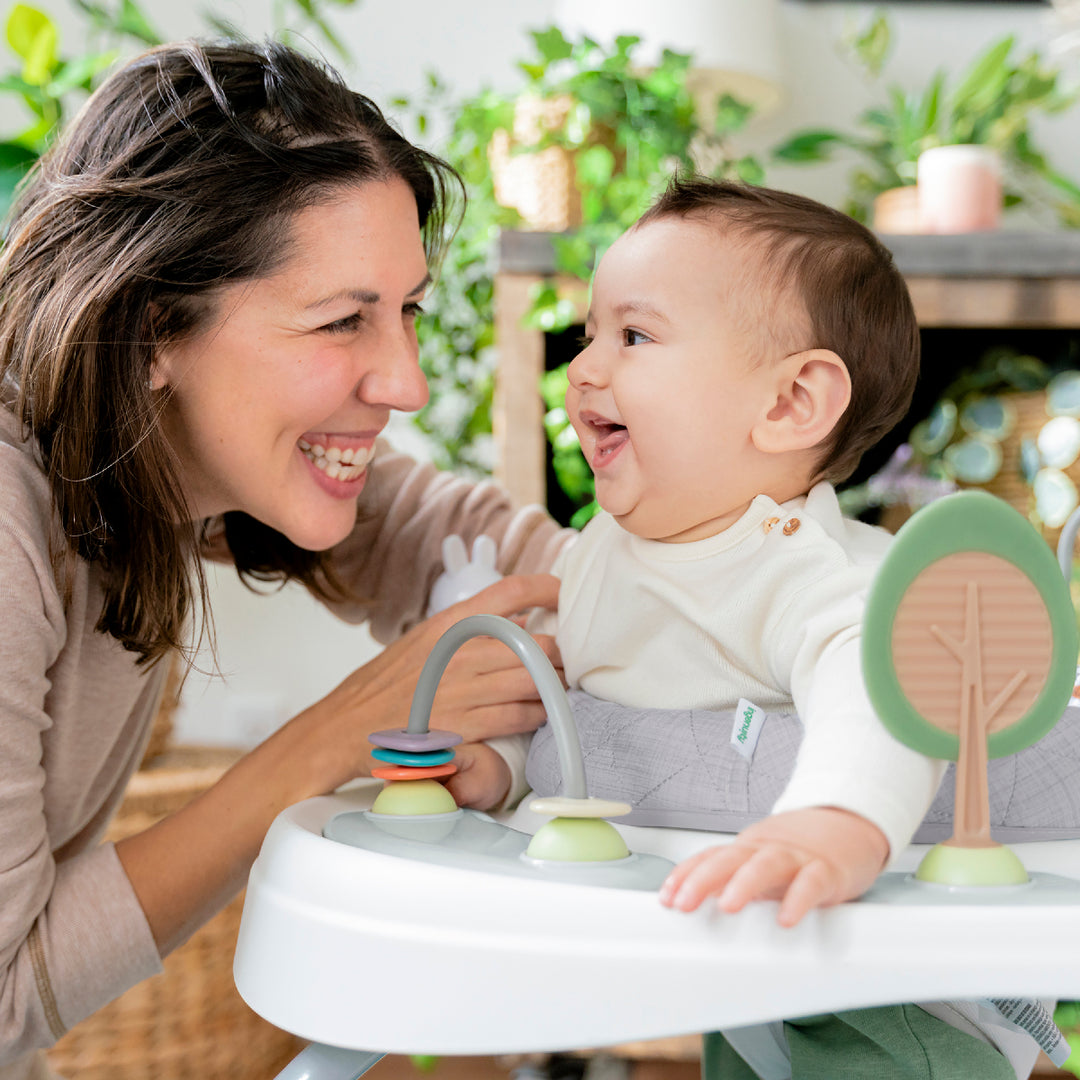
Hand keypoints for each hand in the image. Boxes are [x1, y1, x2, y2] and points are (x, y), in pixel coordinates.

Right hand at [278, 574, 561, 799]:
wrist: (343, 729)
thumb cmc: (385, 687)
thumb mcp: (423, 643)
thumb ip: (470, 630)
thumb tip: (522, 621)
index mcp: (448, 624)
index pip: (509, 591)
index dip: (546, 587)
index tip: (564, 593)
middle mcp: (458, 652)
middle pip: (535, 644)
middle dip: (560, 655)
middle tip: (567, 662)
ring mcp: (462, 689)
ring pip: (534, 681)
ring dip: (554, 687)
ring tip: (559, 689)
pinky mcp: (463, 726)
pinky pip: (519, 717)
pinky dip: (538, 715)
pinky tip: (541, 715)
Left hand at [658, 807, 888, 926]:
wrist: (850, 823)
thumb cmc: (800, 850)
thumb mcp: (760, 863)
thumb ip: (730, 879)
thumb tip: (693, 900)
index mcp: (747, 848)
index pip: (709, 858)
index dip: (685, 876)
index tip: (666, 898)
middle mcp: (766, 849)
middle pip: (729, 859)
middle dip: (702, 880)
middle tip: (683, 904)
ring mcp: (796, 857)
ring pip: (766, 865)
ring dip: (743, 884)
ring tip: (727, 906)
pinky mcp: (827, 870)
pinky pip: (811, 884)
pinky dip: (797, 900)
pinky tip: (786, 918)